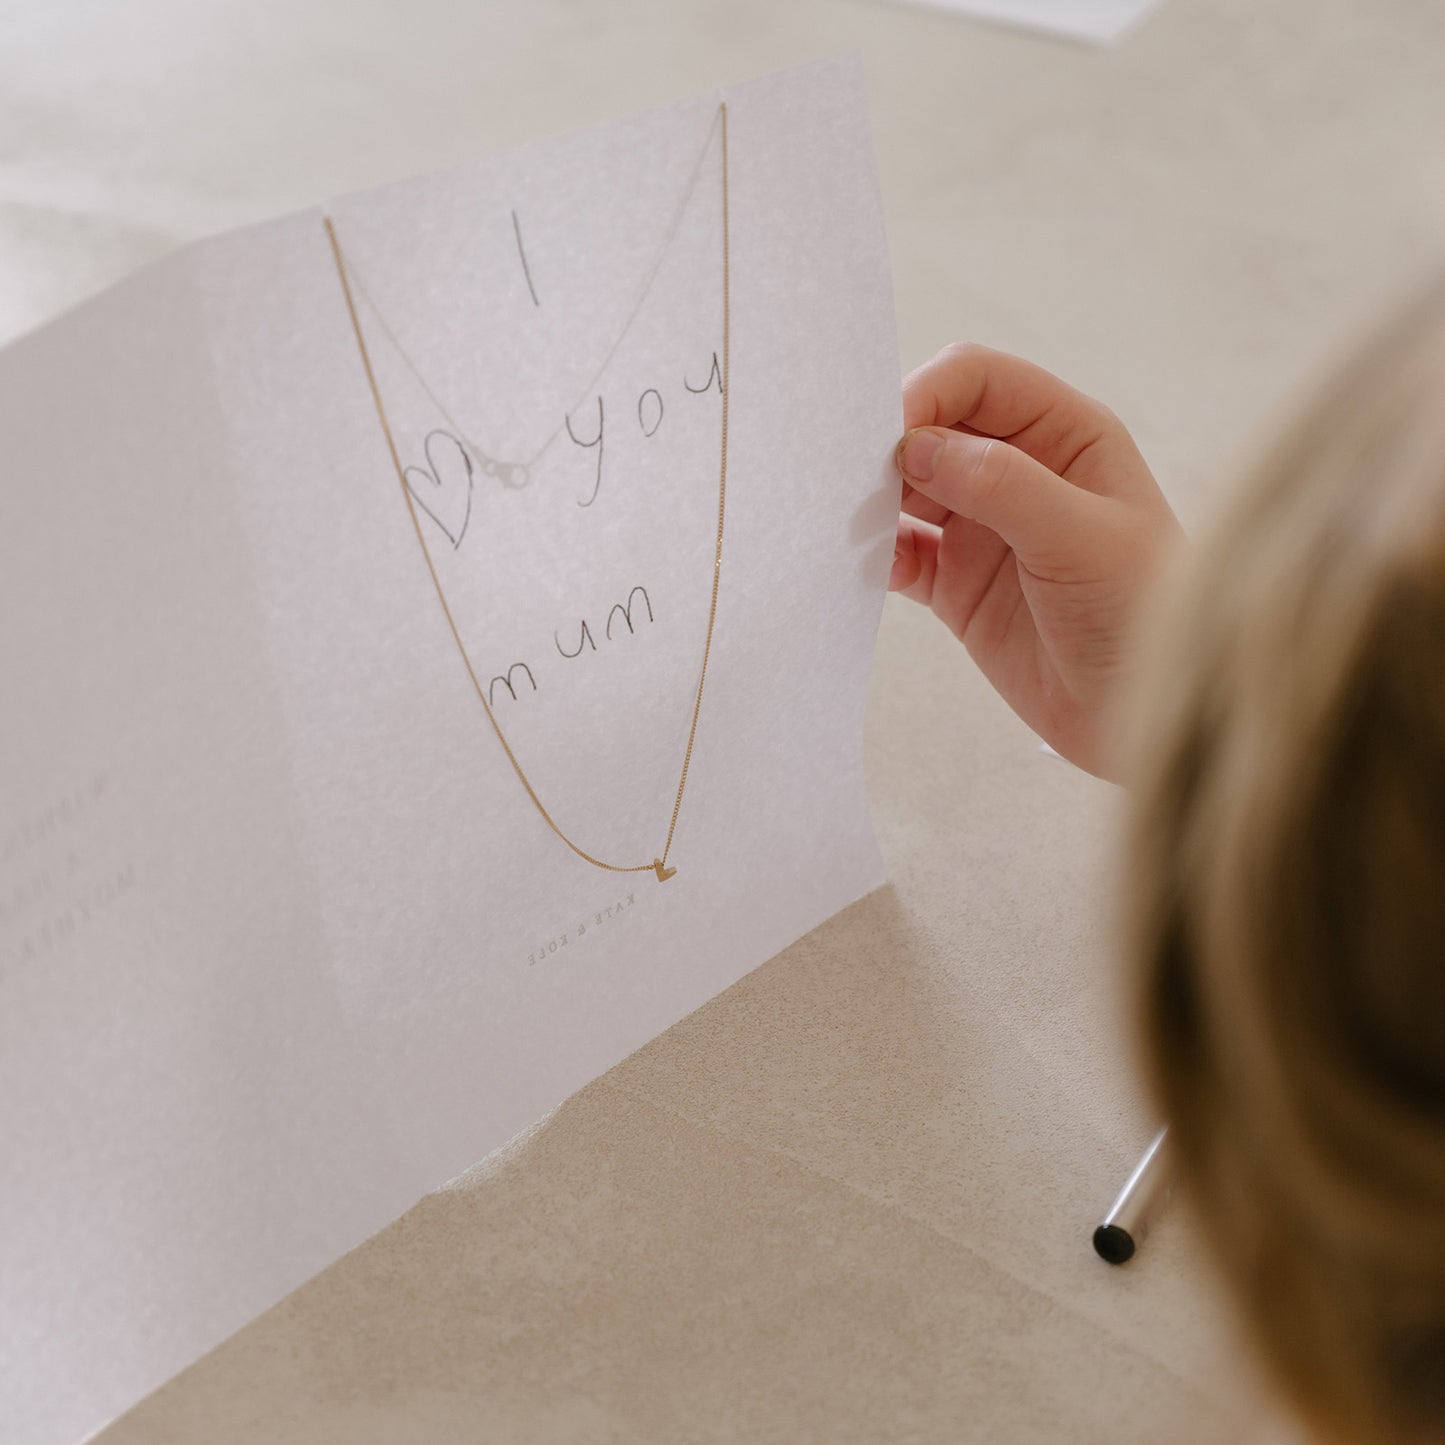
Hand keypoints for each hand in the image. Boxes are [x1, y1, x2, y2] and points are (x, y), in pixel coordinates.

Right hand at [891, 343, 1182, 779]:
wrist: (1141, 716)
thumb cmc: (1143, 616)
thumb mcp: (1083, 540)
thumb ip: (1002, 485)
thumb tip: (917, 444)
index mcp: (1065, 435)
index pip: (979, 380)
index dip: (928, 392)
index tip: (888, 434)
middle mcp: (1019, 470)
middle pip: (932, 426)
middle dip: (888, 443)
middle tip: (849, 476)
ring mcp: (983, 528)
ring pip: (908, 488)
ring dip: (873, 497)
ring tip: (846, 518)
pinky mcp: (957, 585)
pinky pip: (900, 553)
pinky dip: (874, 553)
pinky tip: (862, 565)